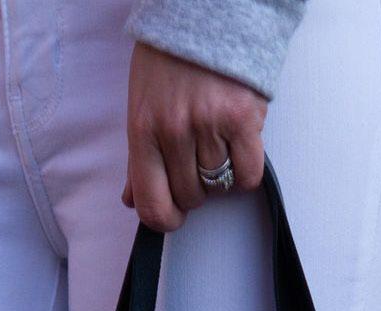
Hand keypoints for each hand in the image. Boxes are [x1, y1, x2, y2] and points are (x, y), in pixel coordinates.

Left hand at [123, 43, 266, 231]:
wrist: (204, 15)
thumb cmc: (170, 59)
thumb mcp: (142, 105)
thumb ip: (138, 158)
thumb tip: (133, 200)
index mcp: (143, 131)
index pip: (153, 205)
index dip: (167, 219)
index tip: (175, 214)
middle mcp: (173, 132)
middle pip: (191, 197)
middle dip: (196, 188)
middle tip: (198, 162)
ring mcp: (208, 126)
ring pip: (218, 187)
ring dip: (221, 176)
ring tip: (218, 146)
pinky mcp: (241, 119)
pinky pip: (248, 175)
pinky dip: (245, 173)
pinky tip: (239, 151)